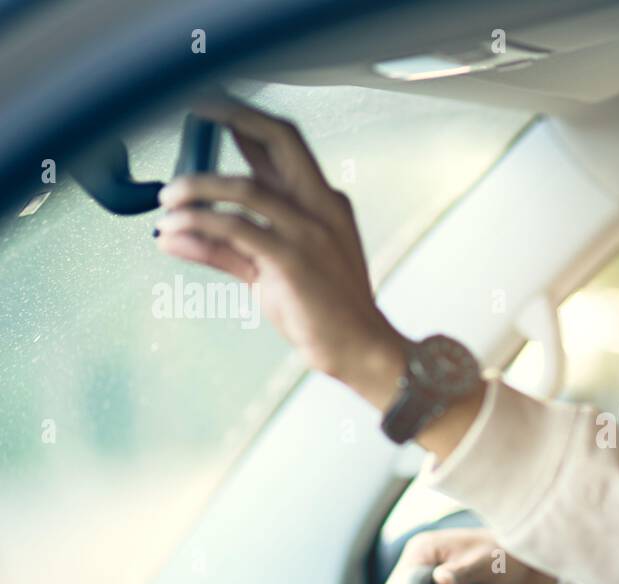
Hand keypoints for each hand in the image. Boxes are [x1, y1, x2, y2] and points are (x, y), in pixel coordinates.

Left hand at [153, 95, 407, 406]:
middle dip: (234, 116)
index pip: (285, 145)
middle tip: (195, 111)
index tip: (210, 108)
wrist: (359, 348)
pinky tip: (174, 231)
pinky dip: (198, 224)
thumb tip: (175, 234)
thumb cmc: (324, 312)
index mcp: (325, 204)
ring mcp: (310, 231)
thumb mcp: (272, 272)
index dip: (246, 120)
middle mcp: (322, 207)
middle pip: (280, 139)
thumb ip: (226, 248)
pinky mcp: (293, 258)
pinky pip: (236, 228)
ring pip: (245, 187)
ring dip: (197, 187)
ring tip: (167, 200)